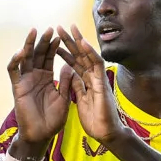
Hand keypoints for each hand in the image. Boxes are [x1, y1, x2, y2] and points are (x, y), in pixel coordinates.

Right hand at [7, 28, 73, 153]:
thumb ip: (66, 83)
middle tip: (49, 29)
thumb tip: (69, 65)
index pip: (49, 57)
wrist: (41, 136)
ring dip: (29, 45)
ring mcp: (25, 81)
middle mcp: (35, 77)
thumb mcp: (64, 99)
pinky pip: (14, 71)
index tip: (60, 35)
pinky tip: (21, 52)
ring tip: (34, 32)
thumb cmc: (53, 120)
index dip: (54, 46)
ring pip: (25, 58)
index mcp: (47, 78)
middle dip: (43, 41)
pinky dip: (16, 60)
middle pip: (37, 54)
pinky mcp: (17, 87)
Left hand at [56, 25, 126, 144]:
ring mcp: (98, 78)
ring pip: (88, 55)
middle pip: (80, 55)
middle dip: (69, 41)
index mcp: (86, 82)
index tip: (54, 43)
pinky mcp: (102, 83)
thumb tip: (72, 76)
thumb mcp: (81, 101)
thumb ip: (77, 88)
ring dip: (78, 41)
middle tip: (59, 27)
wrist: (106, 134)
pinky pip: (96, 64)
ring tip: (69, 27)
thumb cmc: (96, 121)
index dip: (65, 52)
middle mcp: (93, 77)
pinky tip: (82, 42)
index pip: (74, 63)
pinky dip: (90, 53)